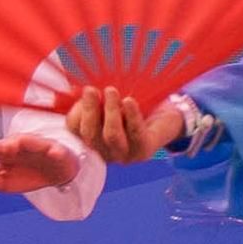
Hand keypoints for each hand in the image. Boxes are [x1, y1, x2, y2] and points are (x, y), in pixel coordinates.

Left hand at [0, 129, 91, 199]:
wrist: (57, 175)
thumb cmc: (28, 173)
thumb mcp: (3, 181)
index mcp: (7, 152)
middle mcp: (23, 146)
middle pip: (12, 142)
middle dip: (4, 144)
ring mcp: (41, 148)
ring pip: (33, 142)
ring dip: (26, 142)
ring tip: (17, 144)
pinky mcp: (59, 153)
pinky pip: (58, 151)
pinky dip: (56, 151)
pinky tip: (54, 152)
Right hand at [57, 84, 206, 165]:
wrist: (167, 118)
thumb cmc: (134, 108)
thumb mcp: (111, 101)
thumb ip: (95, 98)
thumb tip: (76, 88)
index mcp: (92, 139)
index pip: (75, 130)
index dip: (75, 112)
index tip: (83, 93)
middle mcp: (105, 151)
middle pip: (90, 135)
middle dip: (90, 110)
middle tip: (92, 90)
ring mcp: (124, 155)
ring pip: (111, 135)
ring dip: (110, 111)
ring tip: (111, 92)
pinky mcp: (144, 151)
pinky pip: (135, 133)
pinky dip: (131, 115)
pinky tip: (129, 101)